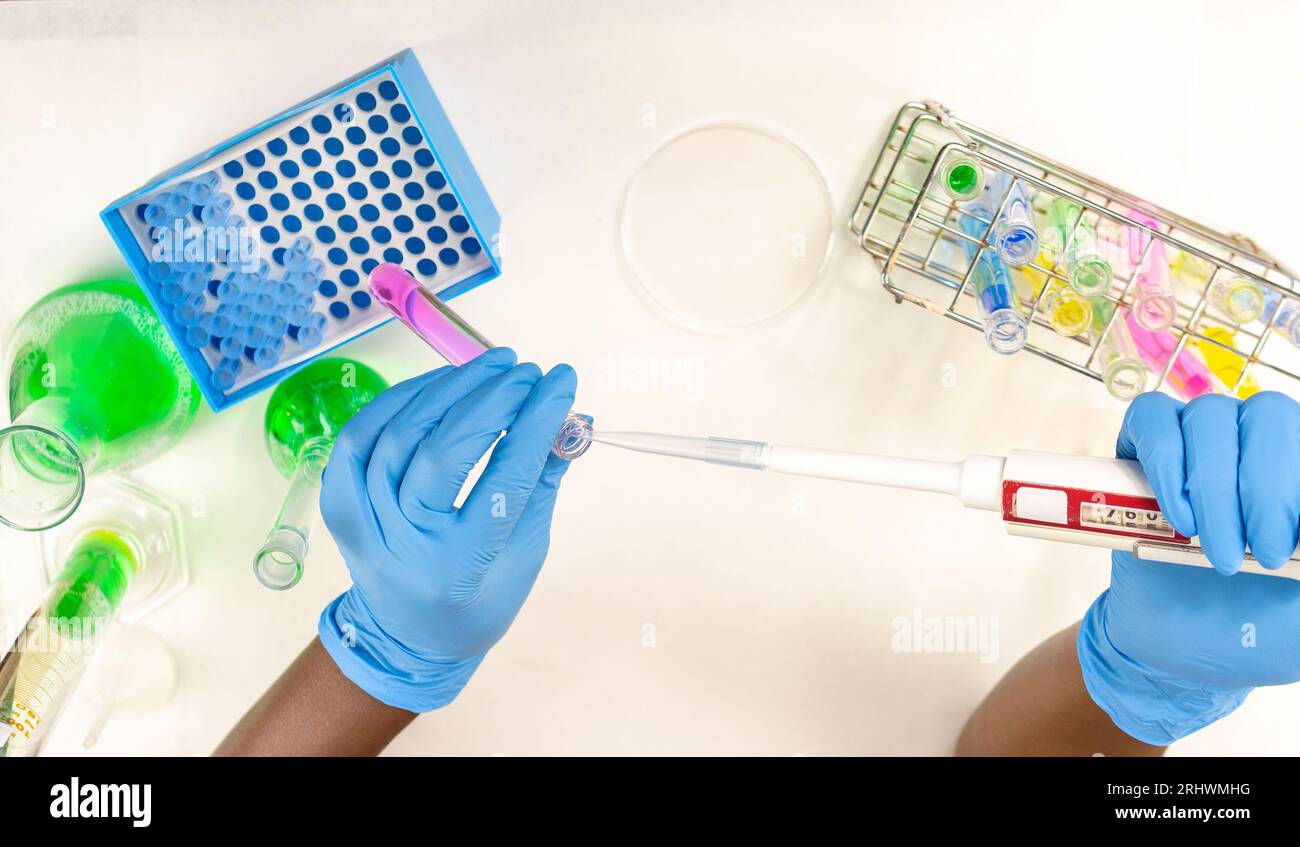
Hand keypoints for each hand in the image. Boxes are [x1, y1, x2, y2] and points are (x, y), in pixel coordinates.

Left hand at [316, 347, 578, 711]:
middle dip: (492, 400)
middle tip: (528, 372)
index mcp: (459, 570)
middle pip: (443, 453)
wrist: (407, 638)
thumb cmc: (478, 598)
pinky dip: (401, 400)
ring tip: (493, 367)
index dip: (535, 423)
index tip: (562, 383)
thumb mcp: (525, 553)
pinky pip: (361, 436)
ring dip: (449, 389)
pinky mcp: (339, 504)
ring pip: (398, 435)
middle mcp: (403, 547)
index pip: (503, 480)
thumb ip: (543, 485)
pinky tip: (442, 384)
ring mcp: (363, 524)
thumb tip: (571, 418)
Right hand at [1077, 391, 1299, 744]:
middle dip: (1267, 487)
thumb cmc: (1253, 626)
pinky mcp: (1142, 448)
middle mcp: (1256, 444)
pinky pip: (1152, 419)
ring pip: (1211, 414)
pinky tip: (1177, 519)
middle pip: (1270, 414)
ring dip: (1214, 487)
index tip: (1290, 550)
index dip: (1296, 485)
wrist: (1176, 649)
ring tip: (1214, 548)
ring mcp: (1199, 439)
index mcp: (1297, 474)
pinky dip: (1165, 465)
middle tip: (1264, 555)